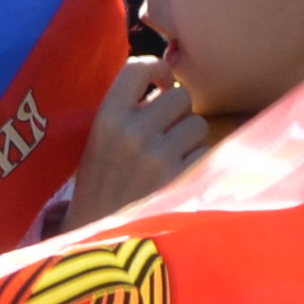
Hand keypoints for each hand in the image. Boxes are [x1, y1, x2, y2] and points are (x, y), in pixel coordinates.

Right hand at [71, 58, 207, 217]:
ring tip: (171, 159)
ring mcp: (158, 157)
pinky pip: (207, 153)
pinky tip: (179, 177)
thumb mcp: (98, 140)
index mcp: (106, 118)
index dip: (157, 69)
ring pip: (198, 125)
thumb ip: (127, 109)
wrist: (97, 235)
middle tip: (166, 132)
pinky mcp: (182, 180)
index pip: (137, 67)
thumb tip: (168, 80)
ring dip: (190, 139)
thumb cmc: (101, 185)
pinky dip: (198, 163)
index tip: (160, 82)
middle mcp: (132, 132)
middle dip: (178, 112)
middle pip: (179, 96)